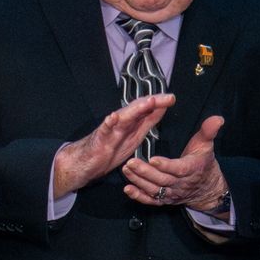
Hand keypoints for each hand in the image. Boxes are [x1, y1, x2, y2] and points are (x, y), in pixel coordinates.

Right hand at [51, 93, 172, 195]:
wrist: (87, 161)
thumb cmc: (111, 148)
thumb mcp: (135, 135)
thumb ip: (147, 122)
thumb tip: (162, 109)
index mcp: (132, 122)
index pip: (147, 109)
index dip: (160, 103)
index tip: (172, 98)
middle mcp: (122, 122)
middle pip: (139, 108)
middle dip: (153, 102)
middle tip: (168, 97)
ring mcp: (111, 129)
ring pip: (125, 116)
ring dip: (136, 109)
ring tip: (148, 102)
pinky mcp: (100, 138)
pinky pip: (104, 130)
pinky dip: (108, 123)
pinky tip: (113, 117)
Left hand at [121, 115, 228, 211]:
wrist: (207, 188)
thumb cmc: (203, 163)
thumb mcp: (207, 145)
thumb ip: (209, 131)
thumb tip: (217, 119)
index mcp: (192, 169)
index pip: (178, 169)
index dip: (166, 165)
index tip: (153, 159)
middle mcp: (180, 184)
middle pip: (162, 180)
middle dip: (145, 172)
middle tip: (131, 162)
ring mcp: (172, 193)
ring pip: (154, 190)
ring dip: (139, 181)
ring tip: (126, 170)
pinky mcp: (165, 200)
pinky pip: (151, 201)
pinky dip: (139, 196)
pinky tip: (127, 189)